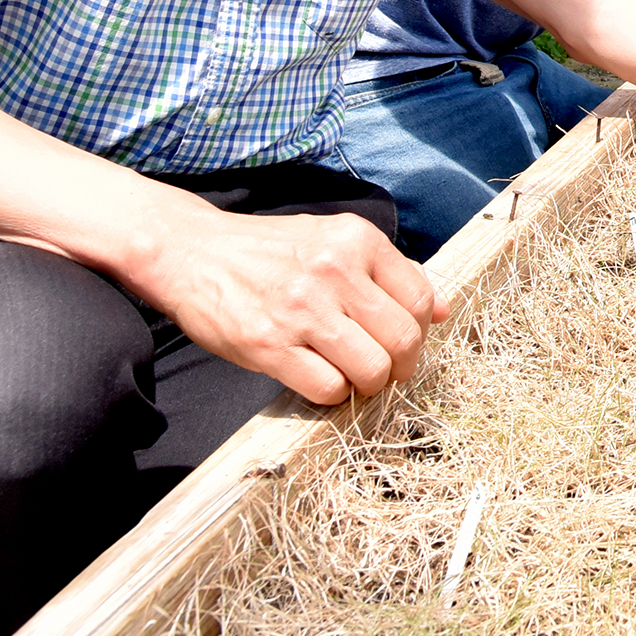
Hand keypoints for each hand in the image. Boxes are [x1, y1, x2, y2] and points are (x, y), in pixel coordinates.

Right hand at [129, 206, 449, 406]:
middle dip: (402, 366)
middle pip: (403, 339)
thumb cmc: (270, 252)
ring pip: (371, 369)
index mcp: (358, 241)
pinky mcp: (268, 345)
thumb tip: (443, 310)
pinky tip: (320, 379)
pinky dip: (332, 394)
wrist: (192, 252)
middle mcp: (335, 271)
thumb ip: (390, 271)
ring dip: (369, 385)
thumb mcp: (334, 241)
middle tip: (385, 371)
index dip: (420, 331)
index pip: (420, 299)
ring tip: (354, 378)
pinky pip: (327, 387)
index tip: (404, 344)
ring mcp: (302, 310)